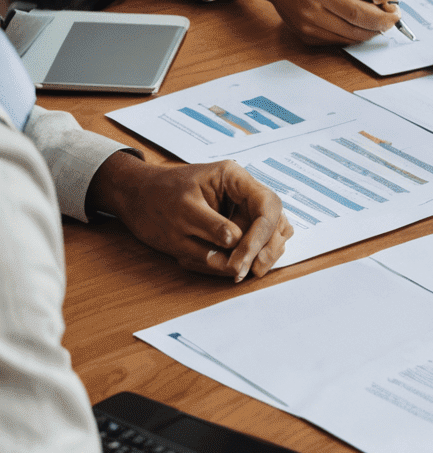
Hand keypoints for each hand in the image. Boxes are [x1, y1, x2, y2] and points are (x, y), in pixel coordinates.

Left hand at [87, 152, 292, 279]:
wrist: (137, 197)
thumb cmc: (156, 198)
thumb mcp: (181, 212)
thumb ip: (211, 227)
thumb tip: (235, 244)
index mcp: (235, 179)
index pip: (266, 206)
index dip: (260, 236)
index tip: (241, 262)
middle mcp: (245, 193)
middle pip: (275, 222)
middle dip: (263, 249)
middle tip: (242, 273)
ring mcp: (243, 210)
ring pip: (270, 235)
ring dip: (258, 256)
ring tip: (236, 272)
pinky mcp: (237, 226)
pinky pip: (254, 244)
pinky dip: (246, 258)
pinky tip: (227, 267)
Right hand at [209, 0, 401, 44]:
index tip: (395, 4)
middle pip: (358, 16)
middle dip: (383, 20)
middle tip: (394, 19)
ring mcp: (307, 19)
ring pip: (351, 33)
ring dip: (371, 31)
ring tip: (379, 23)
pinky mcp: (305, 34)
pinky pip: (339, 41)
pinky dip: (354, 36)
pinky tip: (359, 27)